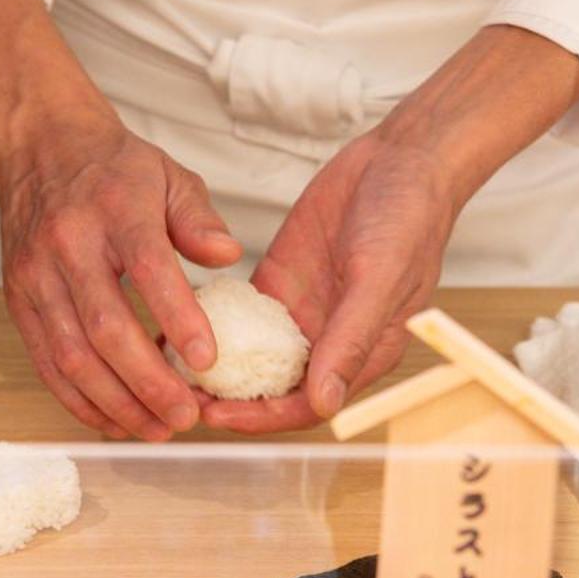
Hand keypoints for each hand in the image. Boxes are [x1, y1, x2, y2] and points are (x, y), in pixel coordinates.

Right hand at [0, 109, 241, 441]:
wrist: (38, 145)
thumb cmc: (113, 168)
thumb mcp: (169, 175)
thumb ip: (200, 219)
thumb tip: (229, 257)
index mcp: (115, 210)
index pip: (147, 267)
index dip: (177, 317)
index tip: (207, 361)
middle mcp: (68, 245)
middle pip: (105, 327)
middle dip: (147, 382)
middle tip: (187, 415)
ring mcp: (36, 277)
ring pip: (71, 355)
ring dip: (115, 402)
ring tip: (157, 429)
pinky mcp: (18, 301)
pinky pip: (45, 362)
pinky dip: (78, 399)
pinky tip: (113, 421)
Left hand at [201, 24, 578, 434]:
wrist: (400, 160)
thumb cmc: (408, 220)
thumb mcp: (379, 279)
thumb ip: (351, 340)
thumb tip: (326, 402)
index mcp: (362, 353)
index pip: (308, 404)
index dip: (264, 417)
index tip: (220, 417)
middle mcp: (329, 342)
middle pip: (273, 389)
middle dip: (230, 401)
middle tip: (181, 399)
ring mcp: (302, 314)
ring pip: (252, 358)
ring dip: (217, 369)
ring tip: (170, 372)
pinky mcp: (280, 283)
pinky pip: (241, 315)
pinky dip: (212, 324)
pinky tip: (176, 326)